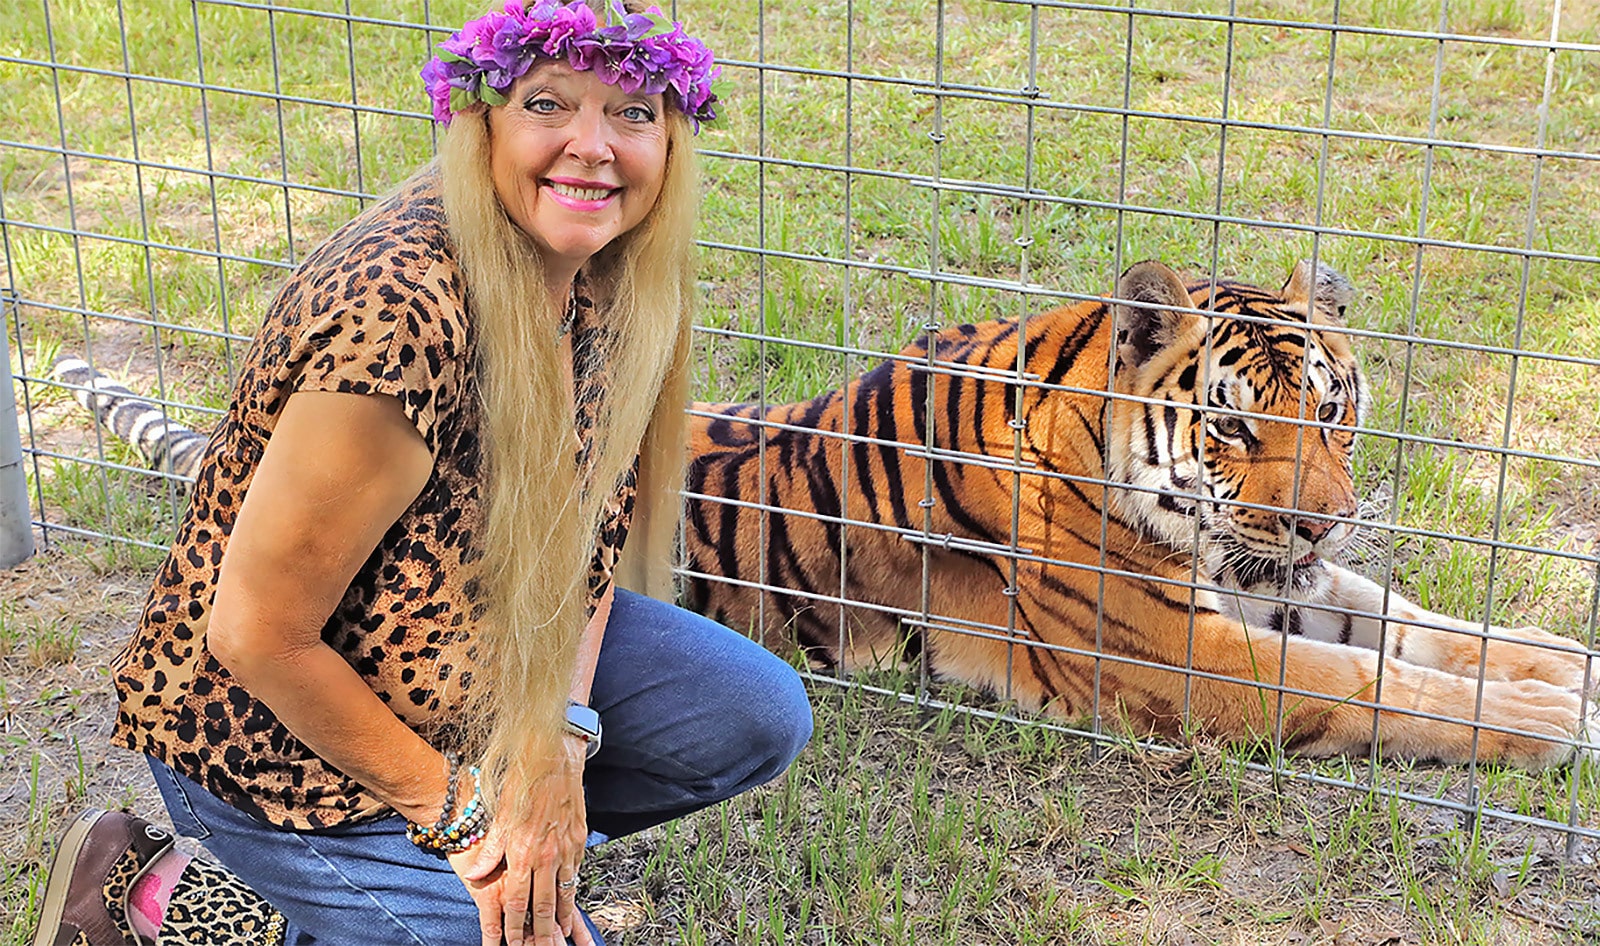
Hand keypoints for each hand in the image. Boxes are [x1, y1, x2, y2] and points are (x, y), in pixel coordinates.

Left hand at [447, 738, 592, 945]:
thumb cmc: (524, 782)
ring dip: (561, 917)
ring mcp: (566, 849)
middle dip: (541, 933)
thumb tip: (476, 874)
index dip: (515, 925)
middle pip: (544, 904)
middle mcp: (547, 855)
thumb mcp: (499, 815)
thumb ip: (489, 849)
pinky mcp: (578, 840)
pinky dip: (573, 891)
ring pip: (564, 892)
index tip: (513, 943)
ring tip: (561, 936)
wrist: (557, 759)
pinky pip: (575, 873)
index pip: (518, 900)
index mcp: (524, 851)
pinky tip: (570, 900)